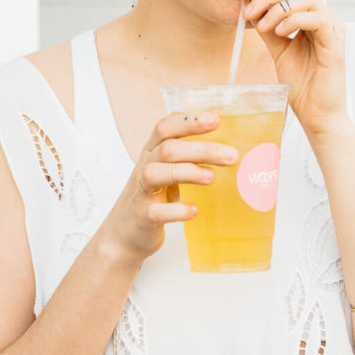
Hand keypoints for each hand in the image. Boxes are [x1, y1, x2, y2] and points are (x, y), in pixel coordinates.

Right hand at [98, 112, 237, 265]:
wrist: (123, 234)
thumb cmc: (151, 197)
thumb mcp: (166, 171)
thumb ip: (188, 158)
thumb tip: (230, 151)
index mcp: (151, 152)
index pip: (165, 128)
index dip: (189, 122)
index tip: (216, 120)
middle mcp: (144, 167)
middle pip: (168, 149)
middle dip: (201, 149)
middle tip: (231, 156)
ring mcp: (140, 192)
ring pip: (155, 173)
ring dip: (187, 172)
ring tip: (212, 178)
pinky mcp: (142, 217)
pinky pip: (156, 211)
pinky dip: (177, 210)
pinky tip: (194, 210)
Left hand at [238, 0, 346, 140]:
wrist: (316, 114)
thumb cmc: (301, 84)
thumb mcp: (278, 50)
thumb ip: (268, 28)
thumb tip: (249, 9)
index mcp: (313, 16)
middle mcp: (326, 18)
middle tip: (248, 9)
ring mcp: (333, 30)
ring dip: (279, 7)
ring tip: (262, 26)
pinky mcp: (336, 45)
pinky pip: (317, 19)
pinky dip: (294, 20)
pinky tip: (279, 33)